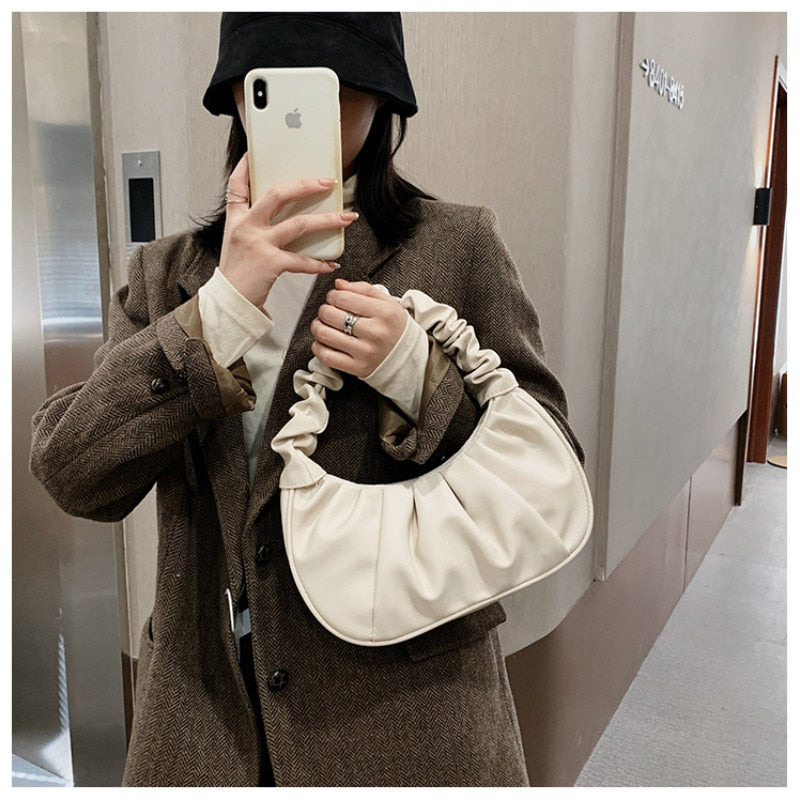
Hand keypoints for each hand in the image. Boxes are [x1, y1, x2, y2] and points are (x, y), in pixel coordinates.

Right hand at [219, 154, 357, 307]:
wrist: (228, 301)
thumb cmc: (237, 273)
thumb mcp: (238, 241)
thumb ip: (256, 224)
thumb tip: (287, 214)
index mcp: (236, 219)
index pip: (237, 183)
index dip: (246, 165)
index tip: (255, 152)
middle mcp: (246, 226)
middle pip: (278, 194)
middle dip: (306, 185)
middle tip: (326, 182)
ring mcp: (258, 243)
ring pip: (299, 224)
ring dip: (327, 220)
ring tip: (346, 217)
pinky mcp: (271, 263)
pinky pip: (302, 260)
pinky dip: (320, 263)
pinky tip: (332, 263)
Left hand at [311, 279, 408, 377]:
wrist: (407, 357)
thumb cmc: (394, 328)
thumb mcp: (388, 303)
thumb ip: (363, 289)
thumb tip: (339, 284)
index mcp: (384, 313)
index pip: (343, 298)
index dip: (333, 295)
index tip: (334, 298)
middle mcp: (375, 333)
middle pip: (331, 315)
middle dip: (324, 310)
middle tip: (328, 311)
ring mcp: (366, 352)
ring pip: (325, 335)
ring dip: (318, 327)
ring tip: (323, 324)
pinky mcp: (358, 368)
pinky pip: (327, 356)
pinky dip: (318, 347)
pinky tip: (324, 341)